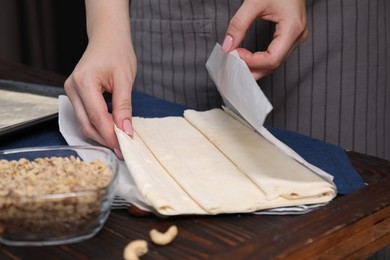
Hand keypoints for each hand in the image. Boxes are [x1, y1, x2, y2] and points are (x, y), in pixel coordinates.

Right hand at [64, 0, 134, 156]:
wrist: (107, 38)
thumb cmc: (117, 52)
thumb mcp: (125, 79)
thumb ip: (124, 106)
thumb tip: (125, 131)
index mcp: (84, 82)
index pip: (97, 117)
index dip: (111, 135)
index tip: (124, 147)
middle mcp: (72, 88)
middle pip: (86, 124)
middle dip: (105, 139)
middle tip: (123, 150)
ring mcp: (71, 91)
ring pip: (83, 123)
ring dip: (101, 135)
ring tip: (119, 142)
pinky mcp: (75, 94)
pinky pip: (84, 116)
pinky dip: (97, 125)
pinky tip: (111, 130)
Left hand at [222, 0, 307, 79]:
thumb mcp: (254, 2)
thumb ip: (239, 24)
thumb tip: (227, 46)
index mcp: (293, 28)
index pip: (272, 59)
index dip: (251, 61)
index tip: (234, 55)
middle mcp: (298, 36)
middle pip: (273, 65)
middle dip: (252, 69)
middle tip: (232, 68)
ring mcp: (296, 37)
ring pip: (274, 63)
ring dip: (255, 67)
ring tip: (237, 65)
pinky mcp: (291, 36)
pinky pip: (275, 55)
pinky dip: (260, 60)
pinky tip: (247, 60)